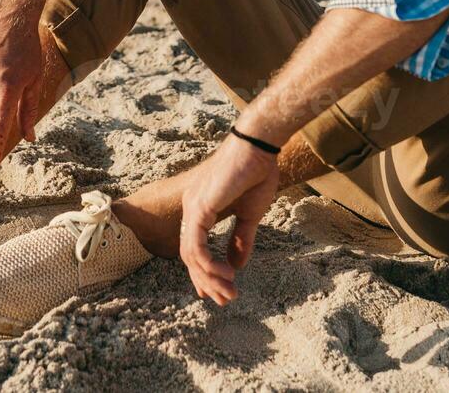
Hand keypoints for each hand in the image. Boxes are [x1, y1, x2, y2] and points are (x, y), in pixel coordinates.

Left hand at [178, 132, 279, 305]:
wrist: (259, 148)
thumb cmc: (256, 174)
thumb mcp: (250, 214)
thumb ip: (241, 239)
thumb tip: (236, 265)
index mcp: (200, 208)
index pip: (194, 248)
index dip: (203, 273)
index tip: (216, 292)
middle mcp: (191, 209)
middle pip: (190, 256)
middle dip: (207, 281)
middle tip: (224, 300)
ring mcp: (193, 207)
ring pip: (191, 255)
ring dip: (210, 278)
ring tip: (229, 292)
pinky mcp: (200, 207)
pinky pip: (196, 246)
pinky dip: (208, 265)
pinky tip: (226, 274)